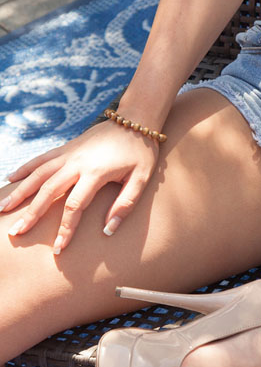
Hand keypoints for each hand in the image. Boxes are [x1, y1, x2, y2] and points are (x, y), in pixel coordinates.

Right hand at [0, 121, 159, 254]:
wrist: (137, 117)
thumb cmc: (141, 151)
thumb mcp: (141, 178)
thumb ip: (125, 204)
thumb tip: (108, 231)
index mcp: (95, 173)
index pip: (74, 207)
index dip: (66, 229)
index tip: (58, 249)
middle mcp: (77, 163)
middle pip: (48, 192)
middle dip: (31, 214)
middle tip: (16, 233)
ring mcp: (69, 153)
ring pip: (38, 174)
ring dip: (20, 192)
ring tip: (2, 209)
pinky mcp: (67, 146)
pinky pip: (42, 158)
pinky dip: (25, 168)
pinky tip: (10, 179)